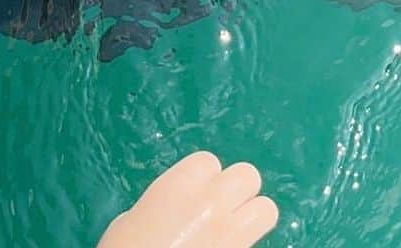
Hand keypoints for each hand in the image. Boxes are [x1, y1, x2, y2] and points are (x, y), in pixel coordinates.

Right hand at [98, 152, 277, 247]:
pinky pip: (257, 242)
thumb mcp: (133, 218)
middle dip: (237, 190)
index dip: (204, 177)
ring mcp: (231, 232)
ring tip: (236, 230)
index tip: (195, 194)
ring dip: (253, 216)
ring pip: (267, 209)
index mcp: (181, 185)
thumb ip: (164, 203)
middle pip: (248, 175)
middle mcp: (212, 202)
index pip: (209, 161)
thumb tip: (174, 210)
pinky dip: (248, 244)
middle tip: (222, 209)